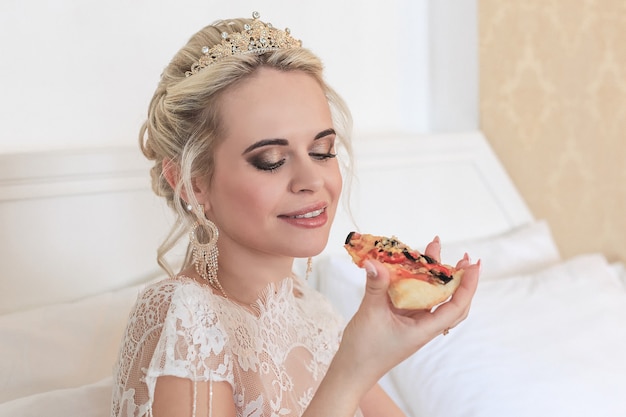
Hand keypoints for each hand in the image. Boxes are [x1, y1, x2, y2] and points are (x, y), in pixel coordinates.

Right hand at [337, 236, 479, 382]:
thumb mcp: (370, 314)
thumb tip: (374, 261)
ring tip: (433, 251)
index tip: (473, 265)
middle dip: (458, 278)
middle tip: (463, 257)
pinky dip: (415, 280)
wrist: (352, 370)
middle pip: (450, 300)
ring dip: (434, 275)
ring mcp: (413, 322)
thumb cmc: (364, 350)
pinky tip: (409, 267)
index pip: (456, 306)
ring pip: (431, 295)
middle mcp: (423, 325)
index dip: (468, 285)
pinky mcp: (401, 318)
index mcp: (424, 329)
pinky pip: (414, 296)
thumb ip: (376, 287)